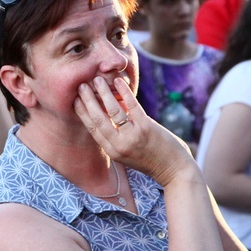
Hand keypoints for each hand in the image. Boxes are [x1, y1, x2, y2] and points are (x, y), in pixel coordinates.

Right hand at [74, 76, 193, 185]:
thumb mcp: (126, 154)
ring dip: (103, 93)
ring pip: (112, 111)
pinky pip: (132, 106)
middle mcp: (119, 144)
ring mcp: (133, 135)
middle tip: (81, 85)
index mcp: (112, 151)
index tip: (75, 99)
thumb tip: (106, 113)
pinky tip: (118, 81)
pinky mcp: (147, 127)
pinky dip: (124, 92)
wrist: (174, 170)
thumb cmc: (151, 160)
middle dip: (87, 100)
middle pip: (98, 118)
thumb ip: (115, 137)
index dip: (82, 112)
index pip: (92, 128)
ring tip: (97, 80)